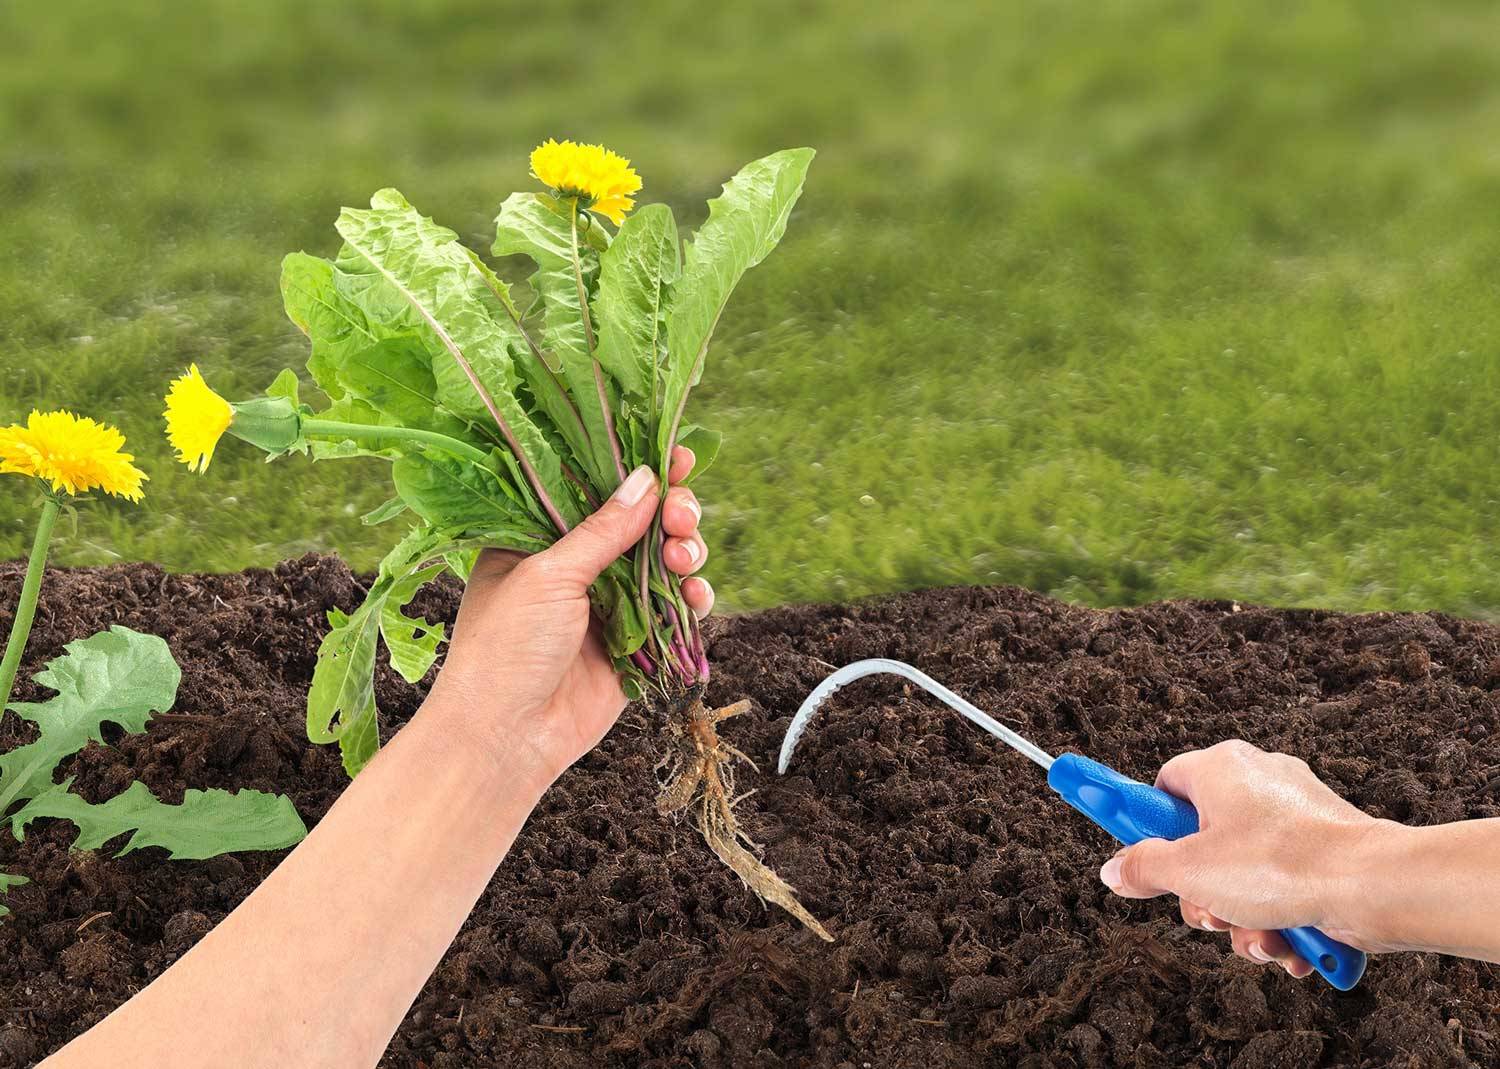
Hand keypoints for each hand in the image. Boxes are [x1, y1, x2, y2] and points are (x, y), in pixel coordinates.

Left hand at [424, 447, 711, 790]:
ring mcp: (608, 604)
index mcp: (540, 539)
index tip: (676, 456)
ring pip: (664, 562)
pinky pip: (674, 609)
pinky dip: (692, 597)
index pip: (595, 490)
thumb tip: (647, 479)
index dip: (636, 471)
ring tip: (683, 558)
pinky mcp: (635, 643)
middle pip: (641, 522)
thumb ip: (603, 530)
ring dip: (684, 552)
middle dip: (672, 513)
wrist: (507, 739)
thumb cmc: (505, 649)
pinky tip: (694, 594)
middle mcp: (576, 567)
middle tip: (682, 516)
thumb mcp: (550, 576)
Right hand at [1099, 740, 1390, 976]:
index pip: (1164, 787)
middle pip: (1203, 841)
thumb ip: (1144, 867)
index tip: (1139, 855)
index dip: (1148, 826)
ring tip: (1258, 935)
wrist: (1373, 886)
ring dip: (1242, 916)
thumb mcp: (1190, 871)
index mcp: (1220, 768)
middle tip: (1208, 910)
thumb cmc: (1283, 864)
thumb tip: (1114, 871)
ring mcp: (1296, 813)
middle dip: (1203, 891)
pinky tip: (1289, 942)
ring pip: (1245, 872)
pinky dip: (1281, 918)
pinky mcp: (1326, 846)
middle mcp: (1259, 780)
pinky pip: (1285, 883)